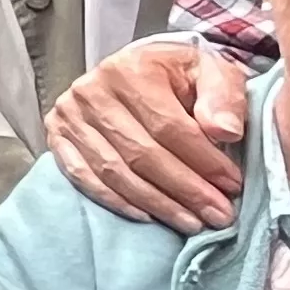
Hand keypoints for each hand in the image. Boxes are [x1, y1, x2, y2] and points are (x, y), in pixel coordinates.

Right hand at [43, 36, 248, 232]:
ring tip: (191, 221)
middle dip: (184, 190)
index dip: (203, 161)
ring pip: (114, 171)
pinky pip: (83, 176)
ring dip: (156, 203)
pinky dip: (115, 201)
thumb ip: (224, 96)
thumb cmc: (178, 75)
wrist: (138, 68)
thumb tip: (226, 132)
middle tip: (218, 215)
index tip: (232, 186)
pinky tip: (146, 215)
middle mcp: (92, 91)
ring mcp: (69, 114)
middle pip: (140, 153)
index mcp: (131, 70)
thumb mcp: (211, 71)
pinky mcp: (57, 134)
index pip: (168, 127)